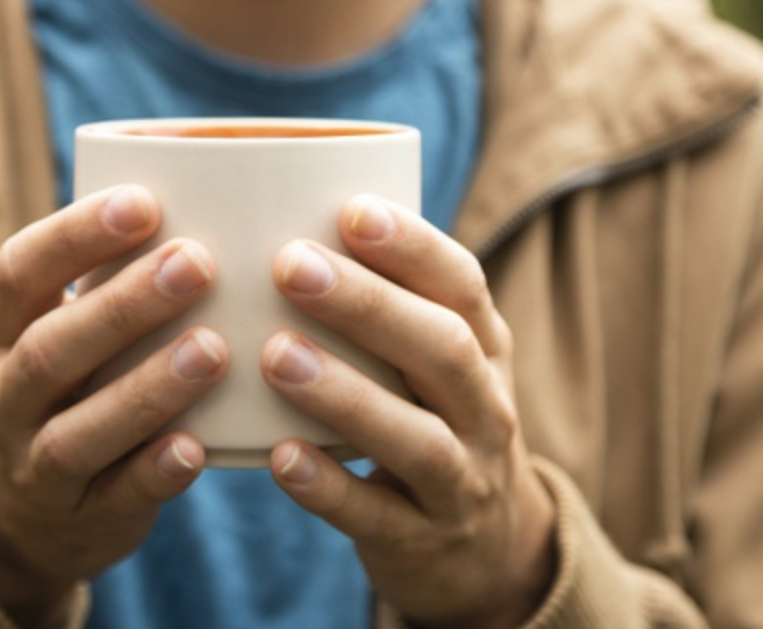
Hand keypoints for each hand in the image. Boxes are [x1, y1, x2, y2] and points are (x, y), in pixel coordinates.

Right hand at [0, 185, 227, 624]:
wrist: (22, 516)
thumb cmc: (74, 389)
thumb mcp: (63, 332)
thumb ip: (109, 284)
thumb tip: (212, 201)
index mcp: (5, 330)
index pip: (21, 271)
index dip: (76, 234)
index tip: (143, 201)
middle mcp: (5, 394)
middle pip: (51, 347)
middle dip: (124, 304)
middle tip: (197, 262)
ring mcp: (32, 464)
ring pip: (77, 430)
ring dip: (146, 387)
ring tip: (213, 349)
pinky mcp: (78, 518)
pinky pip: (113, 496)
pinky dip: (153, 471)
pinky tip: (197, 446)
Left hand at [262, 195, 555, 628]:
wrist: (485, 554)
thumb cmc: (430, 423)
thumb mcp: (434, 366)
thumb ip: (388, 308)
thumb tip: (283, 218)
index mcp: (485, 351)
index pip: (463, 286)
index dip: (413, 246)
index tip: (352, 209)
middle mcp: (487, 412)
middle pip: (443, 350)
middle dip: (369, 304)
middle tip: (289, 265)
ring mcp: (463, 482)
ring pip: (418, 438)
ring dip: (346, 393)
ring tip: (275, 354)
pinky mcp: (424, 543)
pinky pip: (378, 518)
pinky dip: (331, 487)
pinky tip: (279, 456)